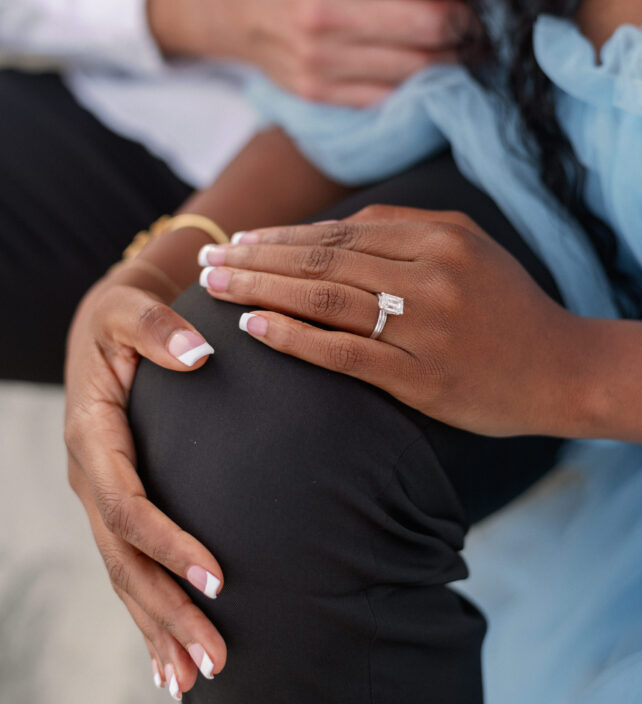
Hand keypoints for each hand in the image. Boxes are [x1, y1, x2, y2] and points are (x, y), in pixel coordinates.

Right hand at [65, 265, 226, 696]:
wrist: (106, 325)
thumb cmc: (123, 314)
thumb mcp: (130, 307)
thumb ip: (157, 329)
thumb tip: (200, 353)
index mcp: (93, 435)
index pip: (128, 505)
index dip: (168, 544)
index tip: (217, 577)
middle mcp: (91, 475)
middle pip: (125, 558)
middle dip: (167, 611)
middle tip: (213, 658)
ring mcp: (100, 494)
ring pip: (124, 574)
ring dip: (158, 626)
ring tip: (194, 677)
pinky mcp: (116, 502)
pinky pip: (129, 564)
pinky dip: (148, 610)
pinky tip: (170, 655)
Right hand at [148, 0, 461, 106]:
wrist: (235, 9)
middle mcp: (327, 13)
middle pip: (434, 22)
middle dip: (472, 18)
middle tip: (485, 9)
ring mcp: (323, 59)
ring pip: (419, 66)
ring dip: (456, 55)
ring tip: (468, 37)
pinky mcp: (322, 91)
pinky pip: (391, 96)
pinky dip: (421, 84)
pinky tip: (434, 64)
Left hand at [197, 205, 574, 437]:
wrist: (563, 369)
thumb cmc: (508, 307)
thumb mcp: (468, 247)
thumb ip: (404, 233)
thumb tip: (327, 232)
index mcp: (439, 235)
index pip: (340, 232)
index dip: (283, 235)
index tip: (240, 241)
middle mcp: (429, 273)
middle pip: (322, 258)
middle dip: (257, 258)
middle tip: (207, 261)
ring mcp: (424, 325)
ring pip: (324, 297)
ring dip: (261, 290)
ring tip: (215, 286)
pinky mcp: (421, 375)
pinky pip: (343, 352)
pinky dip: (294, 337)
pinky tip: (254, 328)